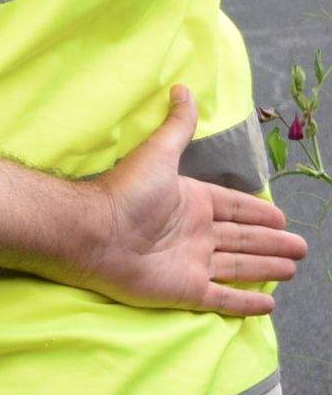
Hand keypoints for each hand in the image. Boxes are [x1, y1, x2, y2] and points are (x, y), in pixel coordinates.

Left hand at [81, 84, 305, 313]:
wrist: (94, 232)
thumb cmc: (127, 192)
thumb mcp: (158, 152)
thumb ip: (176, 125)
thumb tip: (182, 89)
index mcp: (191, 202)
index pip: (234, 207)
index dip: (258, 212)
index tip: (282, 217)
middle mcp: (195, 233)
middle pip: (243, 238)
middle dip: (271, 242)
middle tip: (300, 247)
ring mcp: (191, 263)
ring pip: (239, 267)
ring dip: (265, 268)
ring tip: (291, 269)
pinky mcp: (187, 291)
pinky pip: (224, 299)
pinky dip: (245, 303)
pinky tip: (267, 305)